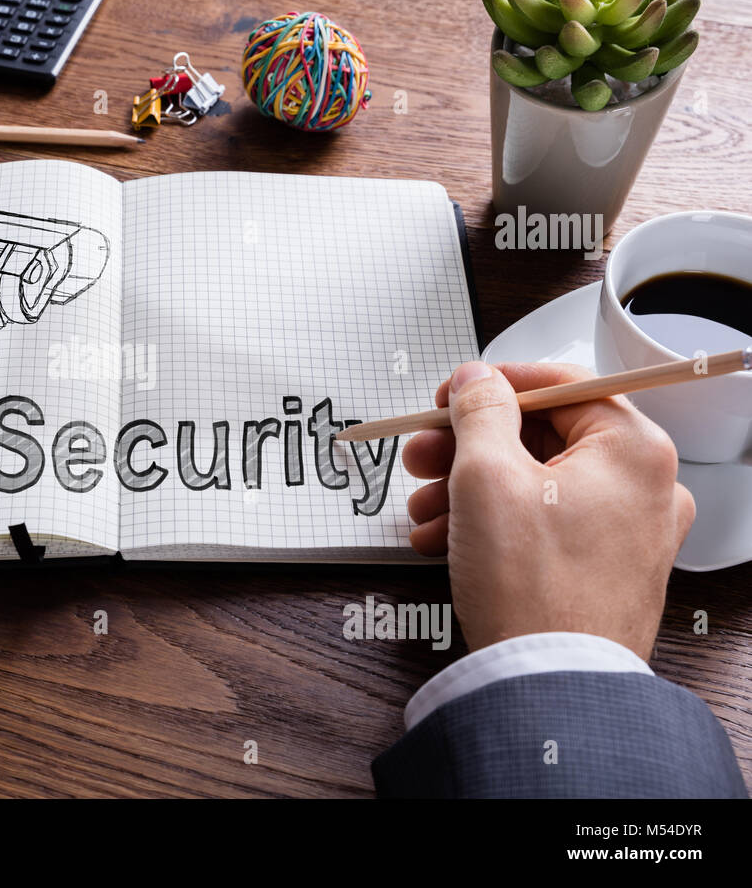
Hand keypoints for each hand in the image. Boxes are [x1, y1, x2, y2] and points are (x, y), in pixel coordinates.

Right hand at [404, 361, 694, 660]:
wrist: (549, 687)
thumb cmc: (533, 588)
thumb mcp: (486, 477)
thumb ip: (479, 411)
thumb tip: (476, 380)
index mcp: (633, 451)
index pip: (561, 385)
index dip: (493, 385)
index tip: (450, 396)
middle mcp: (644, 488)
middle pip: (543, 438)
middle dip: (468, 447)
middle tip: (422, 455)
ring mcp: (628, 533)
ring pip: (536, 485)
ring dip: (469, 490)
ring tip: (425, 511)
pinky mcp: (604, 569)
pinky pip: (544, 526)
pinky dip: (493, 525)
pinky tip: (445, 540)